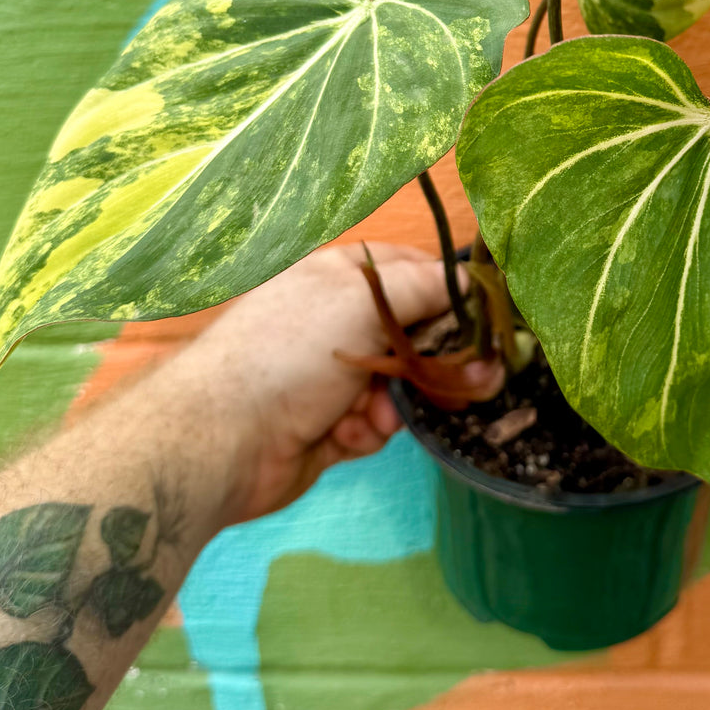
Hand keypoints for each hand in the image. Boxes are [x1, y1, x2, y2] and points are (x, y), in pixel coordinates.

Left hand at [157, 244, 455, 523]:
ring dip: (396, 403)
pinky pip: (375, 423)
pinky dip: (368, 430)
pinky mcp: (329, 424)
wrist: (225, 438)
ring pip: (399, 385)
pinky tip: (348, 436)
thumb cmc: (293, 353)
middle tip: (458, 381)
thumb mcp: (362, 302)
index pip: (411, 270)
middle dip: (428, 361)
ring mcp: (331, 375)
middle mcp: (335, 320)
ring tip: (375, 418)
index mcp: (338, 277)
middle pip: (412, 334)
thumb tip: (472, 282)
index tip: (483, 320)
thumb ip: (423, 288)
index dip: (448, 294)